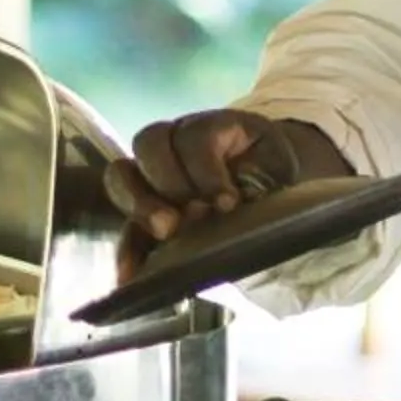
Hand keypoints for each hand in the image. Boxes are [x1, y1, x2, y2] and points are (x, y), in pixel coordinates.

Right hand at [105, 109, 306, 250]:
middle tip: (182, 218)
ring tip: (162, 234)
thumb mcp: (276, 169)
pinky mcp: (146, 208)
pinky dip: (128, 248)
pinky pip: (126, 223)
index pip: (196, 136)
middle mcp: (174, 140)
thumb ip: (259, 182)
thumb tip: (236, 207)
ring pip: (124, 174)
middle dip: (166, 182)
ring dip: (139, 205)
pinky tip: (130, 273)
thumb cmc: (272, 171)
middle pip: (149, 144)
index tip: (227, 203)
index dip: (207, 170)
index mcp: (212, 126)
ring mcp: (153, 171)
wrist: (267, 181)